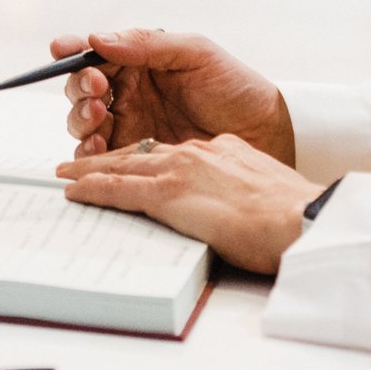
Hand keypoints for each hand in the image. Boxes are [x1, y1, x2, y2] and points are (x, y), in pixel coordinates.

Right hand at [54, 29, 295, 165]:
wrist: (266, 134)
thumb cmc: (235, 87)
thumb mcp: (196, 53)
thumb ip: (147, 44)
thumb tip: (99, 38)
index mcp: (138, 60)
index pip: (95, 51)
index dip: (72, 50)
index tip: (62, 50)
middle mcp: (128, 91)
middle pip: (81, 87)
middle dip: (79, 85)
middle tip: (97, 87)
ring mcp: (129, 123)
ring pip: (84, 120)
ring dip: (81, 116)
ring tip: (99, 114)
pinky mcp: (135, 155)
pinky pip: (99, 154)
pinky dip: (90, 150)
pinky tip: (99, 145)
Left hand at [58, 133, 318, 274]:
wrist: (305, 219)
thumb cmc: (295, 214)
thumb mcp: (263, 187)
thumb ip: (239, 184)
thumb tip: (229, 201)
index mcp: (219, 150)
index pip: (168, 151)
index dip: (141, 156)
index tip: (124, 161)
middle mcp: (195, 153)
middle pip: (137, 152)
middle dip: (104, 155)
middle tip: (77, 162)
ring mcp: (180, 171)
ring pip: (120, 165)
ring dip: (88, 169)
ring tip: (65, 173)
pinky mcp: (169, 194)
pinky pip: (118, 188)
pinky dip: (92, 188)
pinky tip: (73, 191)